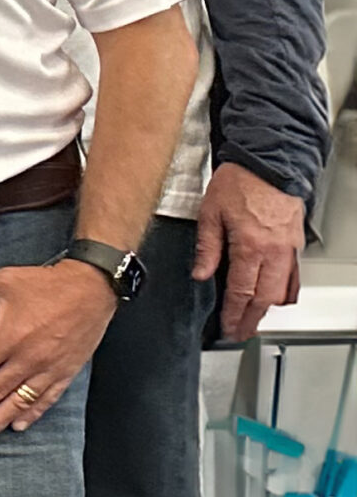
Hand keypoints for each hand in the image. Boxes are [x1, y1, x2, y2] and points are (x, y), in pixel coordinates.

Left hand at [0, 260, 116, 443]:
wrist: (93, 289)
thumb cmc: (47, 283)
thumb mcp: (7, 280)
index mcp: (10, 336)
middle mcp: (28, 358)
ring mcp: (49, 368)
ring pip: (18, 402)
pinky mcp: (67, 372)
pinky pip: (46, 399)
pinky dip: (31, 415)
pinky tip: (17, 427)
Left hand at [196, 162, 303, 341]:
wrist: (268, 163)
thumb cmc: (239, 183)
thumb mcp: (210, 213)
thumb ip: (207, 248)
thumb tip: (200, 274)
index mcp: (249, 246)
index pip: (241, 292)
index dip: (234, 314)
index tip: (228, 328)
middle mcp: (272, 252)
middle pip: (264, 298)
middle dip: (251, 319)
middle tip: (241, 333)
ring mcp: (288, 249)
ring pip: (282, 290)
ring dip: (268, 309)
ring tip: (255, 320)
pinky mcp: (295, 243)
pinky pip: (294, 275)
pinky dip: (286, 291)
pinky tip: (277, 298)